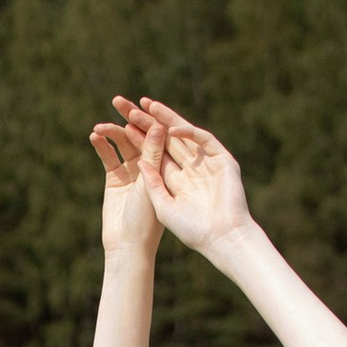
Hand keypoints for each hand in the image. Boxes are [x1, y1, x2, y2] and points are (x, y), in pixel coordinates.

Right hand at [90, 101, 160, 260]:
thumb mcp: (151, 184)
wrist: (127, 245)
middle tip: (117, 99)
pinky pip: (108, 156)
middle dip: (128, 117)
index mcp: (166, 165)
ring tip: (100, 126)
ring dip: (111, 131)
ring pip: (122, 143)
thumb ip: (154, 155)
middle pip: (139, 134)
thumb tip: (159, 125)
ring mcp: (133, 171)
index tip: (139, 103)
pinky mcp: (115, 178)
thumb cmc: (147, 220)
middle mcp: (150, 165)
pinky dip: (102, 146)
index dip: (149, 118)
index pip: (158, 134)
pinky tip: (95, 136)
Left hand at [129, 97, 250, 253]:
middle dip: (149, 122)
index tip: (123, 123)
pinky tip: (170, 129)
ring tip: (147, 106)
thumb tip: (139, 161)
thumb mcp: (162, 206)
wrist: (222, 239)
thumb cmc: (192, 231)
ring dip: (166, 119)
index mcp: (176, 180)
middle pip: (166, 139)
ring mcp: (207, 162)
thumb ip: (152, 183)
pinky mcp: (223, 160)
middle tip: (129, 107)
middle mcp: (190, 168)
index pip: (155, 153)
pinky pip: (204, 139)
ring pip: (183, 134)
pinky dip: (189, 132)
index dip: (140, 137)